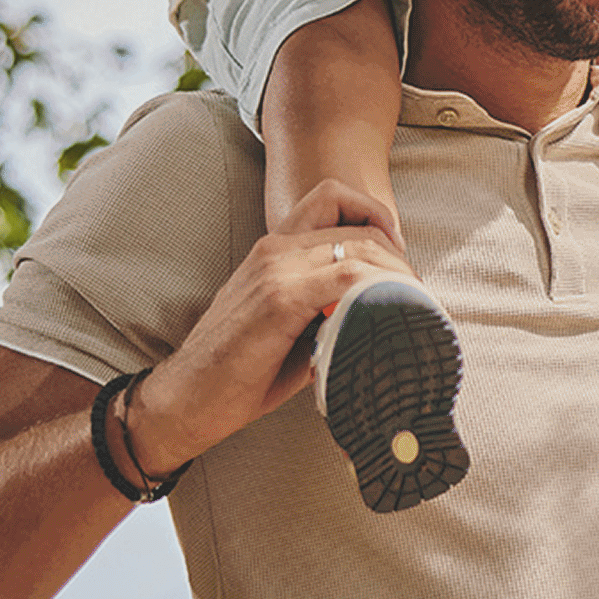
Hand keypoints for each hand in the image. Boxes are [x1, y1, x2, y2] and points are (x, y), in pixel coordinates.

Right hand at [122, 180, 410, 475]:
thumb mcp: (287, 328)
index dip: (375, 217)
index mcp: (273, 248)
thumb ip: (324, 309)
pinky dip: (378, 288)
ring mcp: (275, 270)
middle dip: (396, 253)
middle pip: (356, 223)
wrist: (184, 400)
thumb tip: (377, 315)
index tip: (397, 258)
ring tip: (412, 305)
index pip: (332, 198)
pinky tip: (390, 312)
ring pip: (358, 245)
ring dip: (396, 272)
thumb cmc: (237, 372)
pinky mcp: (279, 300)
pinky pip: (346, 277)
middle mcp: (274, 249)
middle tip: (414, 291)